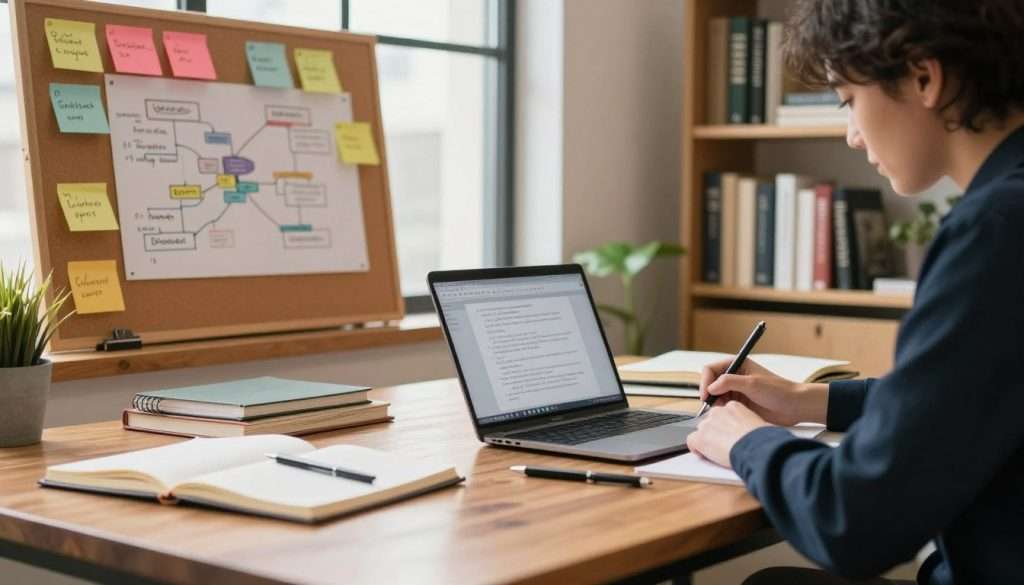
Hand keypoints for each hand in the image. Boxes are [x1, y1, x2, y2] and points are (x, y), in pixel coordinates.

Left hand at [686, 401, 769, 467]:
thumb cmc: (762, 439)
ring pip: (701, 431)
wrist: (756, 447)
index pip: (721, 414)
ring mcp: (708, 424)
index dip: (724, 426)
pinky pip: (691, 441)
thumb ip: (748, 424)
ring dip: (707, 440)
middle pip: (710, 421)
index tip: (729, 434)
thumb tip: (751, 432)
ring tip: (718, 451)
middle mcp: (718, 412)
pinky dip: (695, 448)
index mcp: (733, 407)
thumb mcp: (758, 424)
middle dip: (714, 432)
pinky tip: (703, 454)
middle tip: (724, 444)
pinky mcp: (701, 437)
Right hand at [699, 358, 827, 426]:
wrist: (794, 407)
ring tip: (721, 410)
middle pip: (710, 382)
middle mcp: (734, 376)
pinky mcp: (739, 404)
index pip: (711, 369)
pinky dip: (721, 411)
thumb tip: (710, 387)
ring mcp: (736, 390)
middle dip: (708, 393)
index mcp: (737, 364)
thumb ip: (728, 382)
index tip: (706, 394)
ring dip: (714, 403)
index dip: (705, 381)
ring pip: (715, 396)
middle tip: (710, 405)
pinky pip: (722, 406)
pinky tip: (727, 414)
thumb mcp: (751, 383)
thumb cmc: (778, 390)